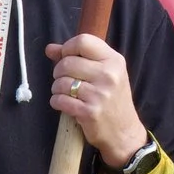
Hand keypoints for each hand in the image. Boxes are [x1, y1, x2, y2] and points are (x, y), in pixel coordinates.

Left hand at [44, 34, 146, 164]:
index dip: (68, 48)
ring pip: (61, 82)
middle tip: (64, 80)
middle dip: (59, 71)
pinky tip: (64, 104)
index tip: (67, 58)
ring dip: (57, 88)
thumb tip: (50, 48)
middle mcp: (109, 75)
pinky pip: (60, 100)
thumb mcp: (103, 74)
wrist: (123, 132)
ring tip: (66, 93)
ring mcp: (100, 94)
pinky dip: (56, 101)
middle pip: (68, 62)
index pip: (83, 41)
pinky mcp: (89, 112)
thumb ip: (78, 57)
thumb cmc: (111, 99)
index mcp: (114, 60)